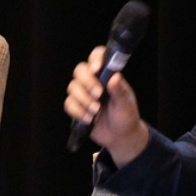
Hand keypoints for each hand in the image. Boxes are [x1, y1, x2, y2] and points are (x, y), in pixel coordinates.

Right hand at [65, 45, 150, 162]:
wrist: (120, 137)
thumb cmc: (126, 117)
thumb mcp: (126, 105)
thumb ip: (120, 91)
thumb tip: (115, 77)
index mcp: (108, 76)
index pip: (98, 57)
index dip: (95, 59)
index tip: (96, 68)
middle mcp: (94, 81)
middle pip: (80, 70)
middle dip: (87, 82)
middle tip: (98, 94)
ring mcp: (84, 93)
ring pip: (72, 87)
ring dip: (84, 100)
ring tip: (96, 111)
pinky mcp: (77, 106)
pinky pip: (69, 104)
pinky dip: (78, 112)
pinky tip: (89, 119)